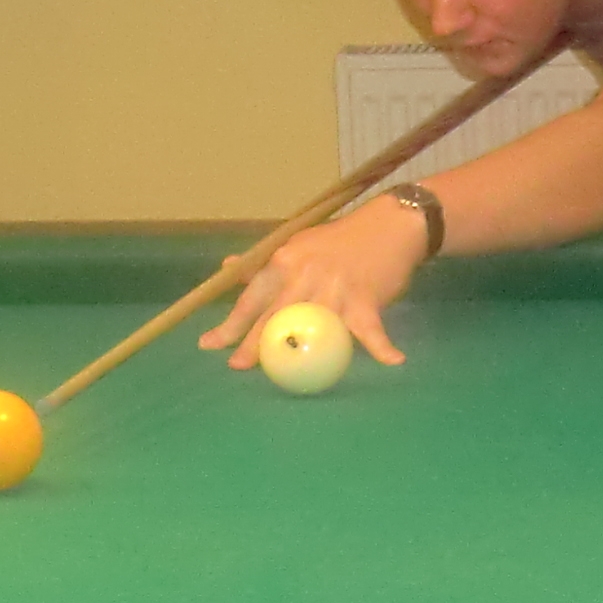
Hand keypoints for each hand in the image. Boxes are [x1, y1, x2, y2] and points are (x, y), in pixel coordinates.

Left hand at [199, 197, 431, 371]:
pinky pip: (371, 329)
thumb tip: (228, 267)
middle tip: (236, 365)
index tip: (210, 344)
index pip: (252, 296)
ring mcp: (336, 287)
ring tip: (287, 378)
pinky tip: (392, 362)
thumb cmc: (339, 241)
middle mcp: (306, 274)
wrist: (389, 224)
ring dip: (302, 354)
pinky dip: (382, 346)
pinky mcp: (366, 298)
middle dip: (253, 344)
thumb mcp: (297, 246)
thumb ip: (264, 263)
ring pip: (313, 328)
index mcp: (285, 260)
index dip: (231, 322)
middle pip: (274, 316)